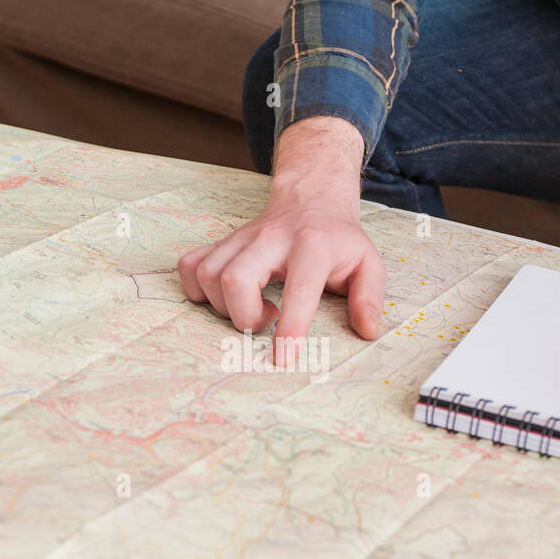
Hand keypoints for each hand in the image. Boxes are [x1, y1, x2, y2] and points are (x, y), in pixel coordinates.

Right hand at [177, 117, 383, 365]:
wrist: (310, 200)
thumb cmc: (338, 241)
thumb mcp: (367, 263)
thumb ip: (370, 298)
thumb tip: (366, 331)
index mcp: (312, 245)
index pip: (298, 289)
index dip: (290, 327)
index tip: (283, 358)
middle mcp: (270, 239)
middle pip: (235, 277)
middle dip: (244, 316)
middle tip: (266, 321)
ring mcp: (241, 238)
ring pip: (208, 274)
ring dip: (224, 306)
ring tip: (253, 308)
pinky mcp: (221, 242)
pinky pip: (190, 266)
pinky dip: (198, 290)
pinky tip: (224, 298)